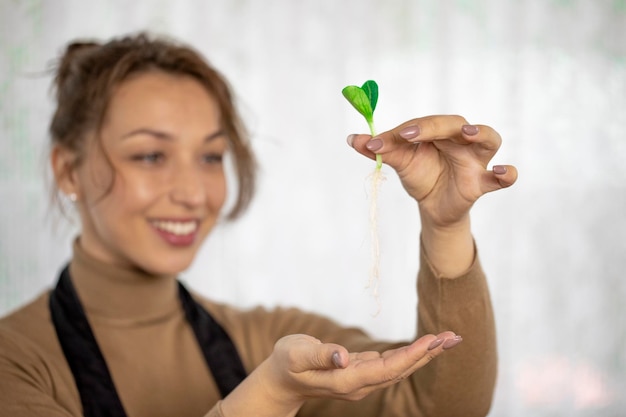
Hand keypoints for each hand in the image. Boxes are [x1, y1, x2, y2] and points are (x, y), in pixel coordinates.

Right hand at [220, 332, 461, 416]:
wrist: (281, 378)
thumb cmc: (286, 362)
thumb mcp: (296, 353)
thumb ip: (319, 354)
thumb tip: (343, 355)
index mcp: (346, 380)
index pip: (386, 369)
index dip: (411, 356)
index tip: (432, 340)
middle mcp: (359, 384)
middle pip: (401, 370)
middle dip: (428, 354)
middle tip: (455, 337)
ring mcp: (361, 380)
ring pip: (399, 368)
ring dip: (424, 354)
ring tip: (448, 339)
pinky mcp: (361, 372)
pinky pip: (391, 364)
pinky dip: (410, 354)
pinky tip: (424, 347)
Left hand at [348, 115, 517, 227]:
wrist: (431, 206)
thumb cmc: (419, 174)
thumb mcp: (399, 162)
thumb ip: (380, 149)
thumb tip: (352, 139)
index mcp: (439, 130)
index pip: (427, 123)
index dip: (409, 128)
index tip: (387, 138)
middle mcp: (460, 139)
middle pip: (455, 124)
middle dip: (434, 126)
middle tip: (411, 133)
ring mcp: (475, 159)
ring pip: (488, 139)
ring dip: (480, 133)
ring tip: (467, 132)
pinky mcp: (482, 182)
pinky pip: (503, 178)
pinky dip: (507, 173)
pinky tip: (501, 172)